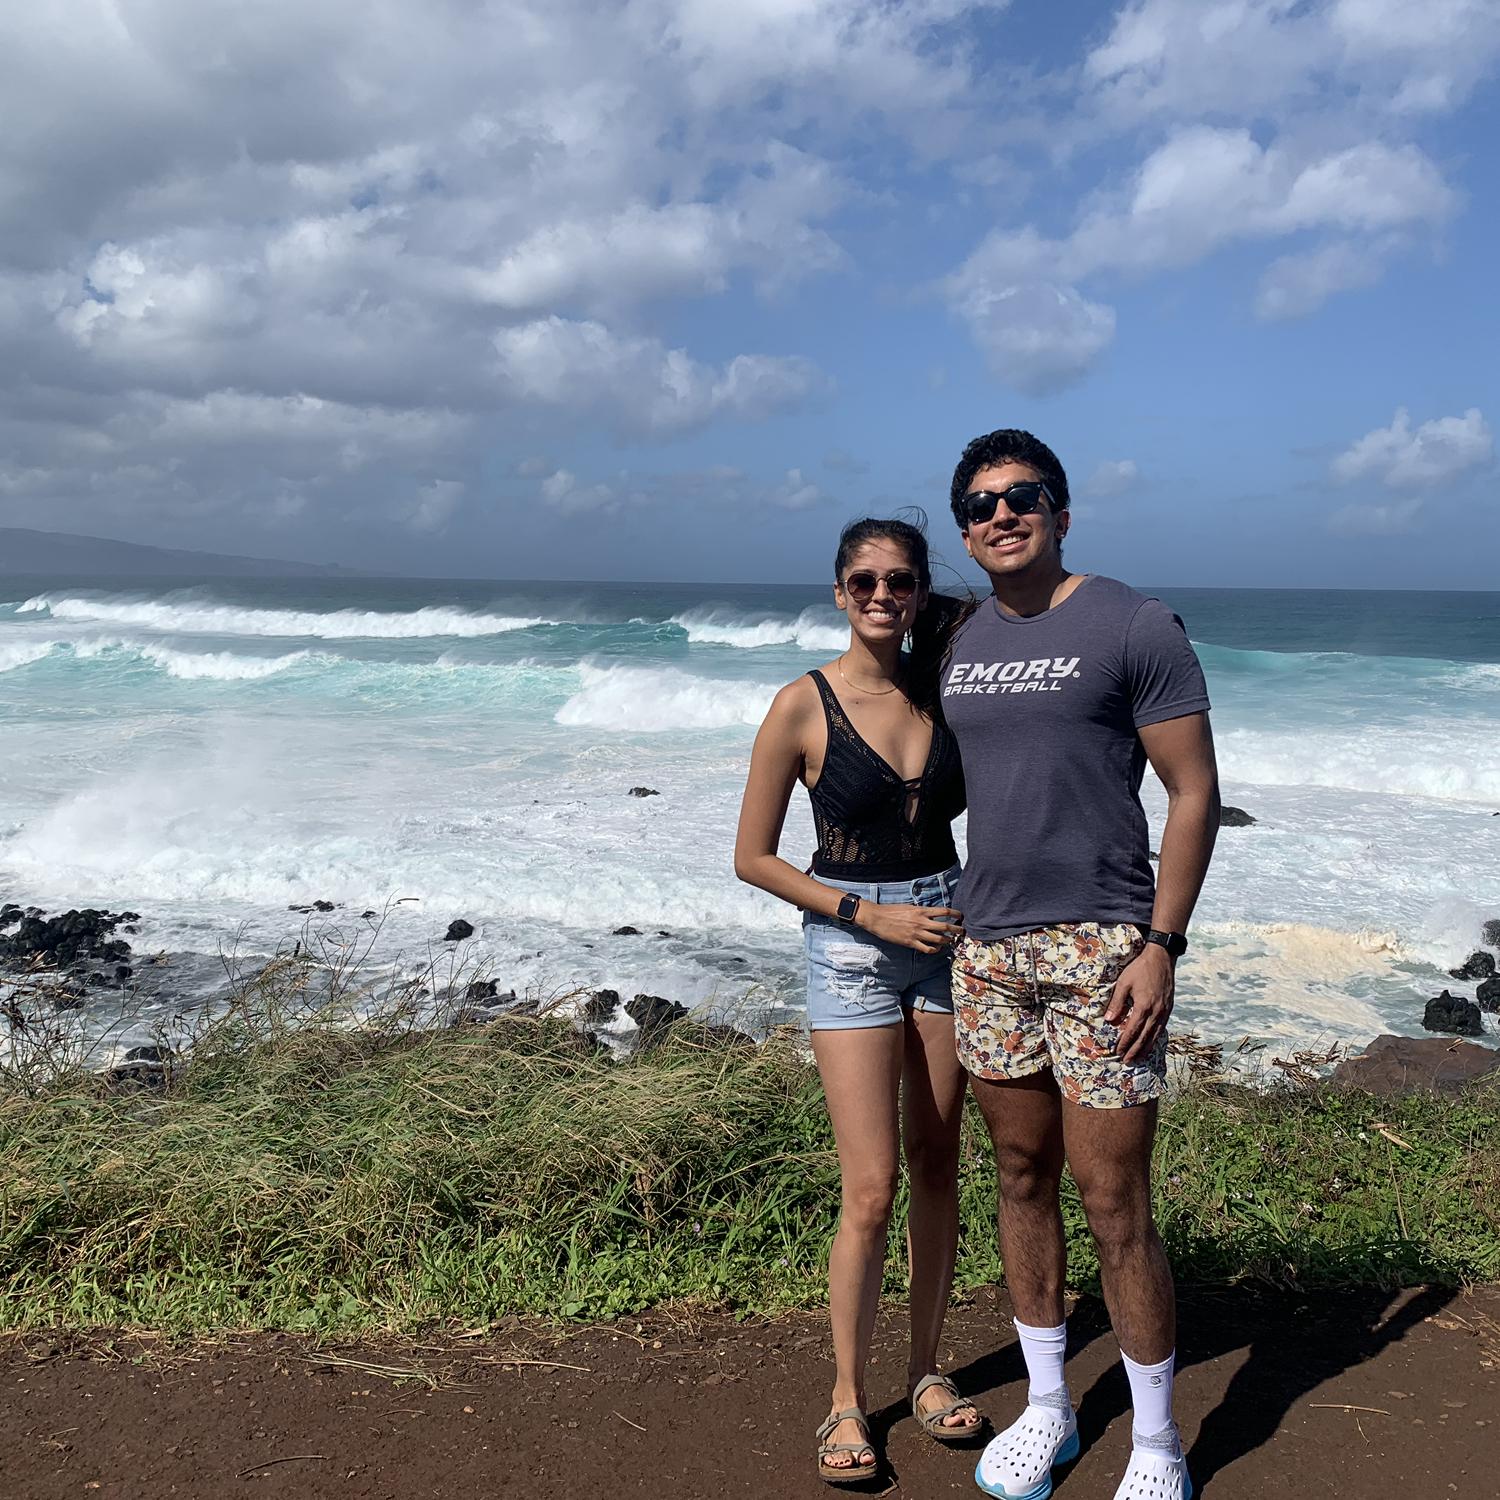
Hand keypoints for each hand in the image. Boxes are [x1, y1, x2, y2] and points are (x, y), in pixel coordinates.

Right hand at [858, 902, 962, 953]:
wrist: (877, 918)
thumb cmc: (892, 911)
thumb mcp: (909, 907)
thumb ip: (921, 911)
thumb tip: (931, 914)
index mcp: (921, 910)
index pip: (944, 911)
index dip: (955, 913)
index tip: (960, 916)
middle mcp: (922, 922)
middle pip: (946, 927)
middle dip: (957, 930)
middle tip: (962, 931)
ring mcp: (917, 933)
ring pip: (939, 939)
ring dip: (947, 941)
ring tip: (951, 941)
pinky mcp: (910, 943)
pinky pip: (927, 949)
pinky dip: (934, 950)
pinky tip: (936, 949)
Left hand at [1104, 943, 1174, 1061]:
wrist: (1162, 958)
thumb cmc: (1140, 969)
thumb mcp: (1124, 983)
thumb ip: (1117, 1003)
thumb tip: (1109, 1020)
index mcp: (1144, 1006)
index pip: (1133, 1030)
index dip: (1125, 1042)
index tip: (1117, 1051)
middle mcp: (1156, 1012)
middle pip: (1145, 1037)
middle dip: (1135, 1050)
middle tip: (1127, 1061)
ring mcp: (1165, 1011)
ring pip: (1155, 1035)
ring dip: (1146, 1048)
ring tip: (1138, 1058)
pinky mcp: (1169, 1008)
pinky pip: (1162, 1028)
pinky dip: (1155, 1038)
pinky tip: (1150, 1043)